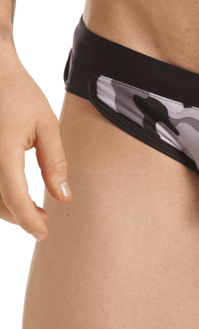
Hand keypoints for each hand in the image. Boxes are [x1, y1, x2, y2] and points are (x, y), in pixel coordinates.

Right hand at [0, 49, 71, 240]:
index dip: (30, 221)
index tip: (44, 233)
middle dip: (22, 218)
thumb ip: (55, 163)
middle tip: (45, 220)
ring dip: (8, 210)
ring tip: (34, 210)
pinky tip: (15, 196)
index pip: (15, 197)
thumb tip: (63, 196)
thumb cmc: (20, 95)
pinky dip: (0, 197)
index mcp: (3, 151)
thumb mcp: (46, 126)